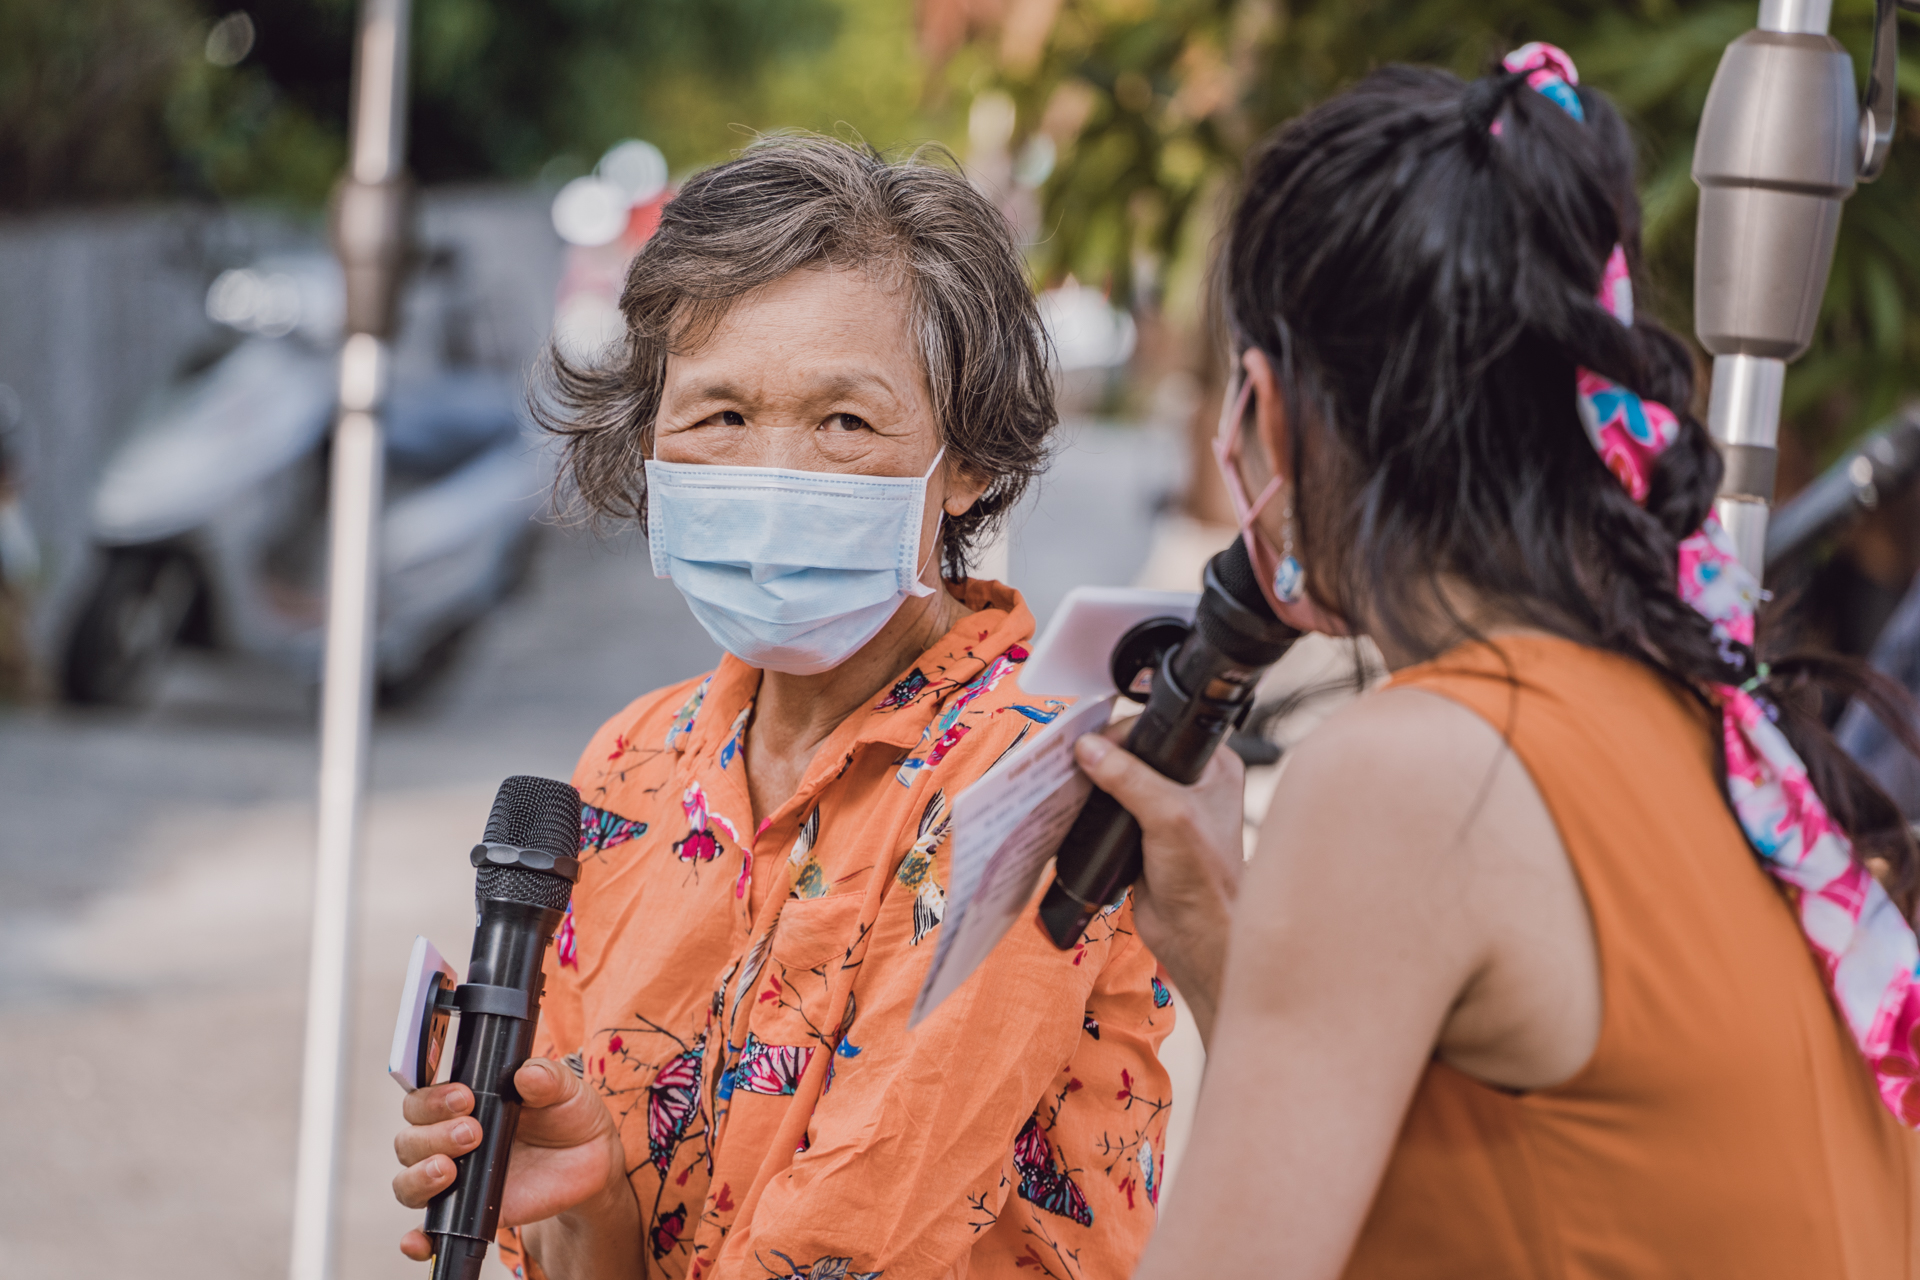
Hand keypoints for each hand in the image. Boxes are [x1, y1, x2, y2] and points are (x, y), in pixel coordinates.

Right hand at [393, 1058, 631, 1261]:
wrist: (589, 1160)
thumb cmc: (568, 1115)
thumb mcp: (564, 1089)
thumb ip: (546, 1078)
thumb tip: (526, 1074)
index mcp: (462, 1104)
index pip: (422, 1100)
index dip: (432, 1100)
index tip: (465, 1098)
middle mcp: (448, 1139)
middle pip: (409, 1140)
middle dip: (433, 1135)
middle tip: (472, 1133)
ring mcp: (454, 1178)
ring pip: (408, 1181)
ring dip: (419, 1176)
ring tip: (449, 1171)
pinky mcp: (466, 1213)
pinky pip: (429, 1231)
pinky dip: (418, 1239)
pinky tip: (418, 1241)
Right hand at [1074, 725, 1246, 1044]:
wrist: (1195, 935)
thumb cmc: (1204, 879)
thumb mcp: (1168, 815)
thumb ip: (1128, 778)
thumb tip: (1089, 749)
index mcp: (1212, 767)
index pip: (1162, 730)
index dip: (1127, 732)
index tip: (1095, 742)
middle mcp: (1191, 783)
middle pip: (1137, 753)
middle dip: (1105, 756)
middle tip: (1074, 760)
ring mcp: (1165, 811)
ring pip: (1120, 782)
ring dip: (1095, 784)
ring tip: (1066, 780)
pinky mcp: (1142, 835)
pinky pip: (1111, 811)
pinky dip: (1092, 809)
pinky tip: (1072, 807)